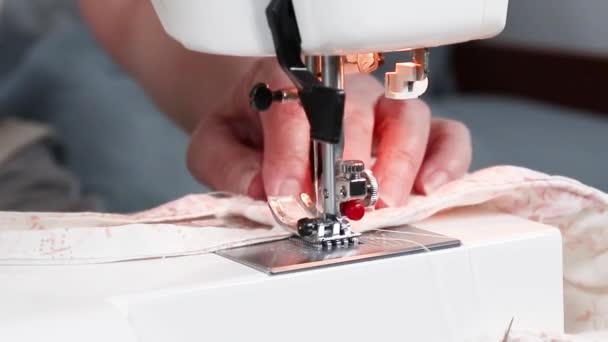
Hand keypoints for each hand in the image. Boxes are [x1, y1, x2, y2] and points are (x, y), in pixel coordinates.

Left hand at [187, 59, 471, 206]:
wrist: (268, 109)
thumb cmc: (248, 127)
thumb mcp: (217, 145)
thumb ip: (230, 166)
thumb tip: (265, 191)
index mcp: (284, 81)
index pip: (293, 109)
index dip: (290, 153)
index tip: (285, 193)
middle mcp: (340, 86)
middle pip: (356, 111)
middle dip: (348, 162)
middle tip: (338, 204)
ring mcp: (380, 104)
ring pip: (406, 117)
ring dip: (398, 163)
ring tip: (384, 202)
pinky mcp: (410, 127)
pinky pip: (446, 132)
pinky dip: (446, 159)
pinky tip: (431, 188)